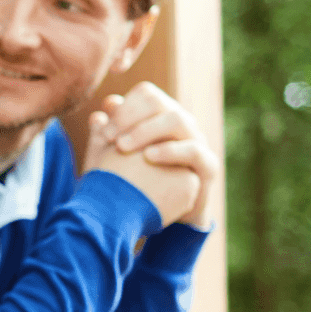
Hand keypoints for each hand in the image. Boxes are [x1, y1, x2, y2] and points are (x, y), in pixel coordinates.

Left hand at [84, 82, 217, 227]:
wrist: (158, 217)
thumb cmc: (133, 183)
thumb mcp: (113, 158)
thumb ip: (109, 131)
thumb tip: (108, 103)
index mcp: (159, 116)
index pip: (146, 94)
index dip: (124, 107)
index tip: (103, 131)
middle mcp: (180, 123)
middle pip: (160, 102)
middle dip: (130, 117)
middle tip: (108, 138)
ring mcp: (196, 141)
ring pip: (178, 120)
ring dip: (147, 130)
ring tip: (123, 146)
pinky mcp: (207, 165)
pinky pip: (193, 150)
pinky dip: (170, 151)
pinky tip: (148, 157)